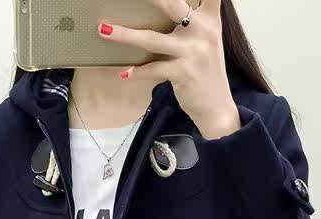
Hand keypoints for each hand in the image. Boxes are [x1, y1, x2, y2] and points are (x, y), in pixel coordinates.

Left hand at [98, 0, 240, 139]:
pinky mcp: (184, 72)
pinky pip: (154, 69)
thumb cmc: (204, 72)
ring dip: (125, 35)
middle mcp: (204, 31)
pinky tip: (125, 74)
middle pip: (173, 5)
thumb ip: (194, 22)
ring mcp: (194, 52)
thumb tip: (163, 9)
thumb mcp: (206, 42)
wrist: (217, 107)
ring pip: (153, 39)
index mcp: (210, 19)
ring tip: (104, 29)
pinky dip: (138, 72)